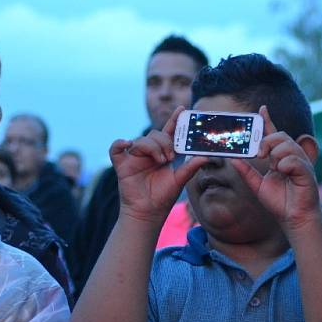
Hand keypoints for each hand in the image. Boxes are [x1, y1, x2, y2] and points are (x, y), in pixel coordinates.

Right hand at [110, 106, 206, 224]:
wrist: (148, 213)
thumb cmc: (163, 197)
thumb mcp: (179, 180)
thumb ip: (190, 167)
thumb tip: (205, 156)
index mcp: (162, 153)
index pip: (169, 133)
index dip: (175, 120)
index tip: (182, 109)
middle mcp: (148, 153)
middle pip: (154, 135)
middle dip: (164, 142)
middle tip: (170, 157)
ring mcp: (134, 158)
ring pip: (141, 140)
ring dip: (152, 147)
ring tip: (160, 161)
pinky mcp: (122, 165)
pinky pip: (115, 149)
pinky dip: (119, 143)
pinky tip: (127, 144)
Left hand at [230, 106, 321, 232]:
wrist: (293, 219)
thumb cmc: (280, 203)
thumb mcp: (257, 185)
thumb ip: (246, 172)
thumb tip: (233, 158)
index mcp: (280, 158)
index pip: (274, 134)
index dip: (268, 121)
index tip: (261, 109)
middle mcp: (292, 157)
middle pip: (280, 135)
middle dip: (266, 141)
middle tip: (259, 154)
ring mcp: (301, 163)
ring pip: (286, 145)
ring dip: (275, 155)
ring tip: (275, 168)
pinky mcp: (307, 171)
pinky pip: (293, 159)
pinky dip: (284, 164)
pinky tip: (282, 172)